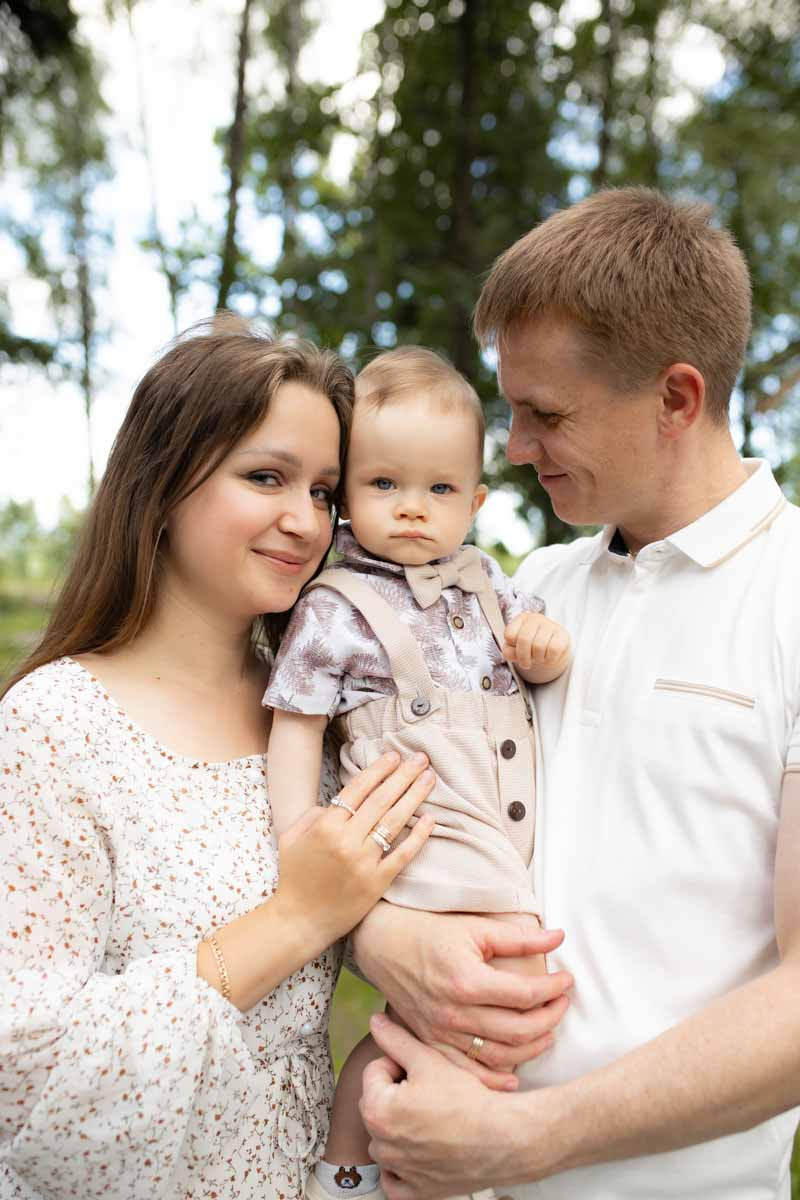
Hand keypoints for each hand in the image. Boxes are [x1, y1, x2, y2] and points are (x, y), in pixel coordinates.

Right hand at [275, 753, 434, 952]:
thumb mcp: (290, 838)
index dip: (378, 771)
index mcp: (325, 826)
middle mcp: (346, 841)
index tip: (393, 756)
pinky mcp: (377, 883)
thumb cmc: (294, 877)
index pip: (357, 790)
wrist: (298, 920)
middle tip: (421, 759)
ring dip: (414, 797)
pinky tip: (430, 820)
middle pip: (381, 800)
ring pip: (394, 822)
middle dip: (403, 776)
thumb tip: (336, 802)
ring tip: (428, 779)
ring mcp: (363, 862)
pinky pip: (402, 856)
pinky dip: (417, 837)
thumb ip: (311, 814)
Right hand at [352, 904, 572, 1072]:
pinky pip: (468, 1071)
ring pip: (498, 1056)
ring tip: (548, 1033)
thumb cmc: (430, 931)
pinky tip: (515, 1075)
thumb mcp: (475, 927)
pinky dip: (494, 1079)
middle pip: (517, 1030)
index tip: (567, 981)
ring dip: (531, 1048)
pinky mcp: (432, 1042)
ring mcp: (441, 1032)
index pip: (525, 995)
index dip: (553, 989)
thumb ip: (518, 937)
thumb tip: (559, 937)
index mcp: (467, 981)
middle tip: (563, 1004)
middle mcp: (454, 1012)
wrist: (382, 944)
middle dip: (550, 1019)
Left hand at [361, 1014, 537, 1199]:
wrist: (504, 1137)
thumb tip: (374, 1022)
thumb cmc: (467, 1097)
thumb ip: (396, 1039)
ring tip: (431, 1116)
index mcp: (377, 1109)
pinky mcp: (415, 1192)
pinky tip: (423, 1151)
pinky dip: (403, 1169)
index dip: (399, 1063)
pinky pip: (396, 1180)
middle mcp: (381, 1144)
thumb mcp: (429, 1059)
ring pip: (385, 1139)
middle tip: (429, 1090)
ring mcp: (398, 1171)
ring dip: (399, 1127)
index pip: (374, 1072)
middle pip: (377, 1105)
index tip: (424, 1070)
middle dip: (396, 1094)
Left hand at [502, 611, 570, 682]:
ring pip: (539, 646)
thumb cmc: (530, 647)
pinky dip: (549, 660)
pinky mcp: (563, 635)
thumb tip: (509, 653)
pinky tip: (548, 657)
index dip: (512, 648)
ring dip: (537, 659)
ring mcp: (550, 625)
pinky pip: (553, 650)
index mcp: (521, 619)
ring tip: (538, 658)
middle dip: (523, 657)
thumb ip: (508, 651)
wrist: (552, 650)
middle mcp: (535, 618)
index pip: (510, 635)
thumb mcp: (515, 648)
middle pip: (524, 640)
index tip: (516, 650)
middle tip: (526, 663)